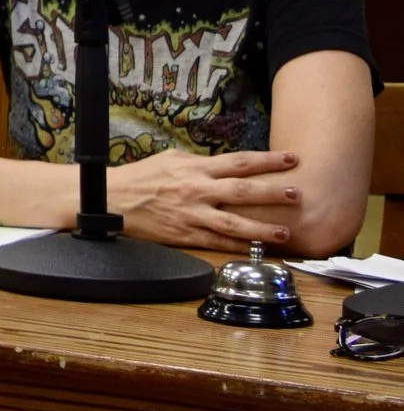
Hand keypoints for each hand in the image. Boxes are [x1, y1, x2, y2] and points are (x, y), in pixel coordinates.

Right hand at [110, 147, 299, 249]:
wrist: (112, 199)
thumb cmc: (141, 177)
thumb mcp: (171, 160)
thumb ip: (201, 164)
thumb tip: (228, 166)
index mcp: (195, 169)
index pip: (239, 162)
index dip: (267, 160)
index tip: (292, 159)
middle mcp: (197, 191)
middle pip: (242, 192)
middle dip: (272, 192)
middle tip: (297, 194)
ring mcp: (192, 215)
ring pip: (233, 224)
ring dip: (261, 229)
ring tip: (286, 232)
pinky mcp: (185, 235)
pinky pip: (217, 243)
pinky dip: (238, 247)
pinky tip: (256, 250)